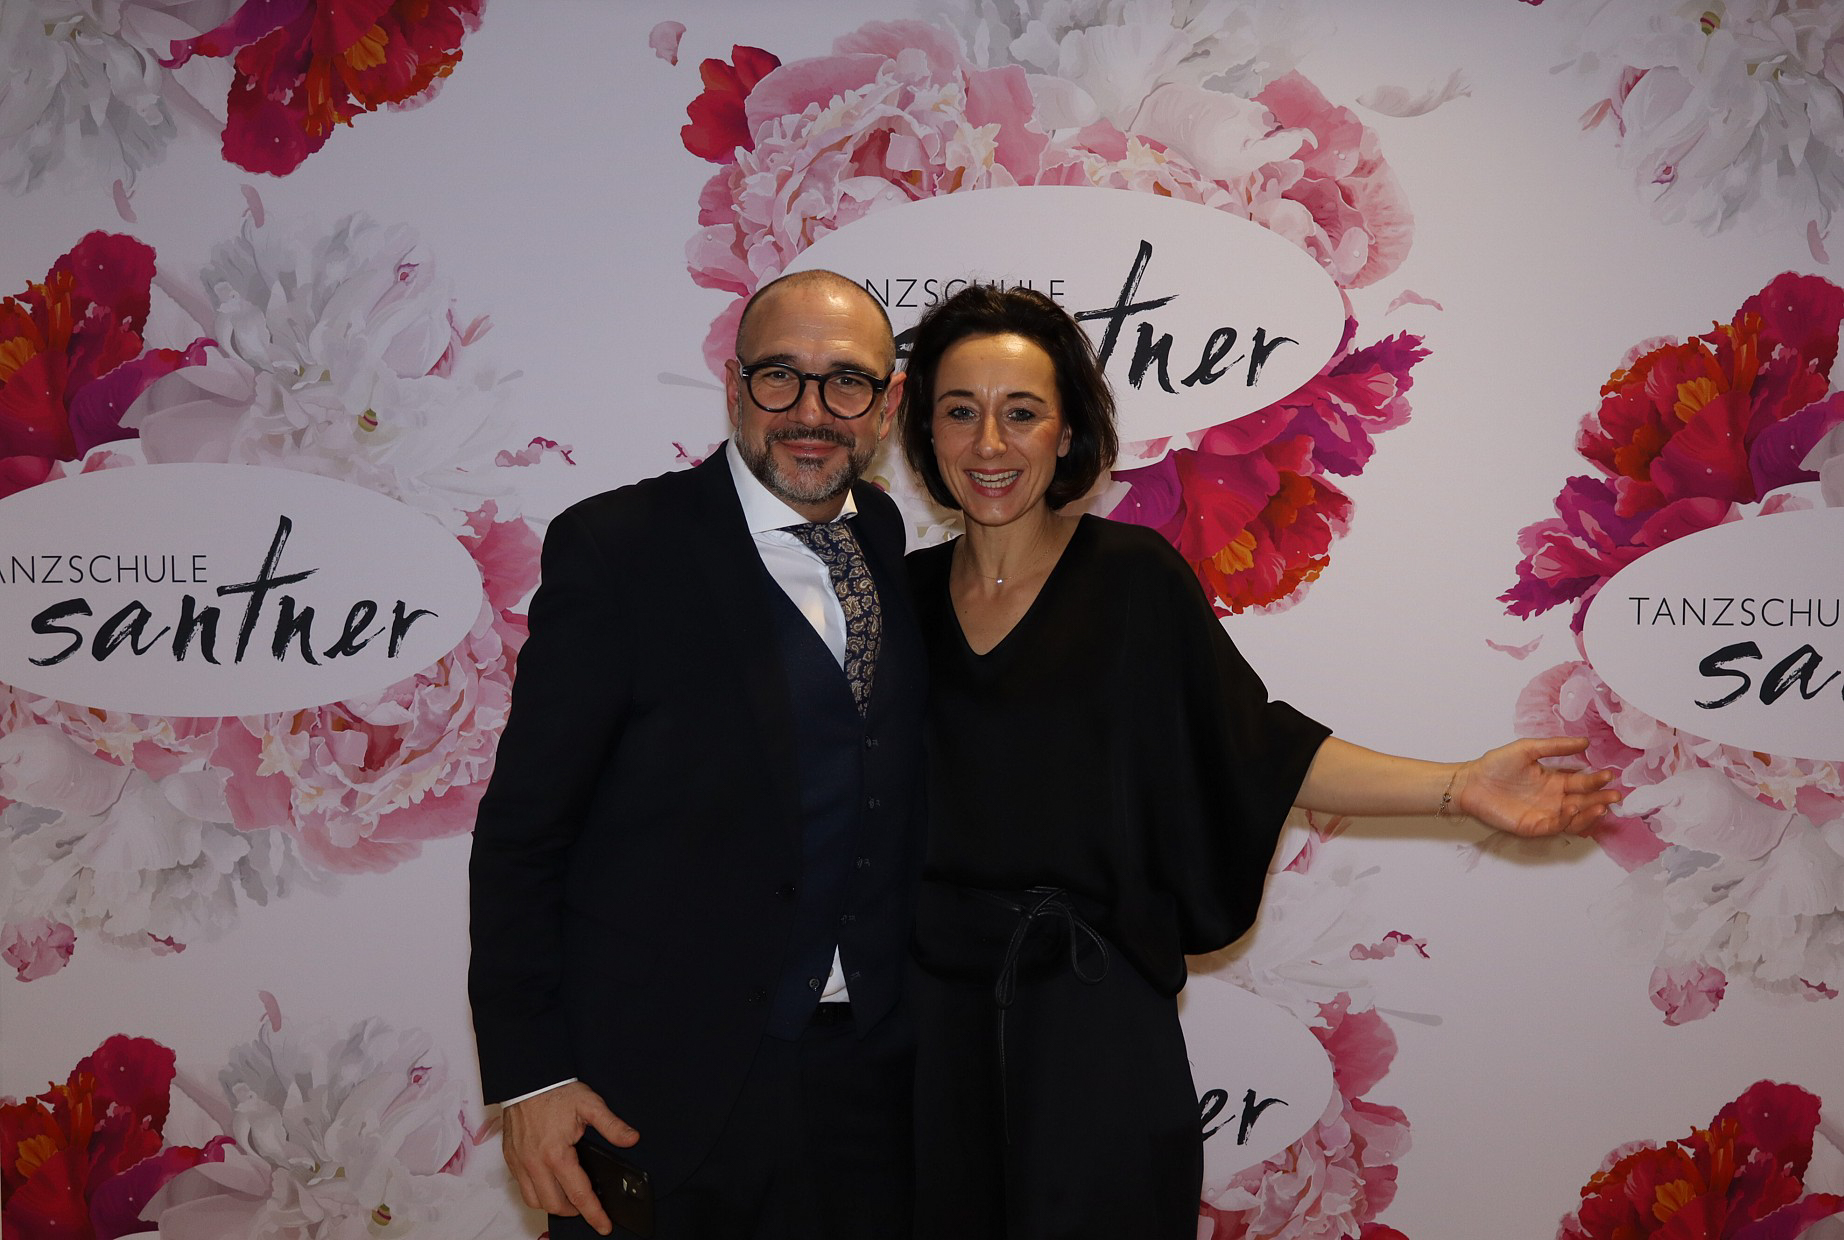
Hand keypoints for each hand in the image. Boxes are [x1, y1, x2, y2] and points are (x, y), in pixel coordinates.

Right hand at [500, 1082, 638, 1235]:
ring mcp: (519, 1163)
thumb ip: (612, 1125)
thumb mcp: (590, 1104)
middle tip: (588, 1205)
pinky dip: (537, 1192)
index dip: (594, 1214)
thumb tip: (632, 1139)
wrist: (528, 1079)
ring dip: (553, 1203)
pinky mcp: (510, 1159)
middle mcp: (534, 1163)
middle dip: (574, 1211)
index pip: (579, 1195)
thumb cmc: (556, 1091)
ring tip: (569, 1196)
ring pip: (534, 1201)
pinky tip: (550, 1182)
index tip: (604, 1225)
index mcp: (556, 1154)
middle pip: (555, 1205)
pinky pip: (522, 1187)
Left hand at [1455, 736, 1619, 837]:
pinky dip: (1568, 820)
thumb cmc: (1496, 764)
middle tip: (1615, 795)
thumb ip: (1556, 746)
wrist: (1471, 782)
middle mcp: (1553, 798)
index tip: (1609, 774)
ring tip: (1601, 806)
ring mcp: (1545, 813)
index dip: (1596, 780)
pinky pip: (1557, 826)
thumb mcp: (1528, 749)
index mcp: (1553, 780)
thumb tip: (1586, 741)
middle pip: (1583, 801)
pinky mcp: (1534, 826)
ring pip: (1575, 817)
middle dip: (1600, 799)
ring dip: (1589, 813)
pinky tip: (1574, 809)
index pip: (1581, 782)